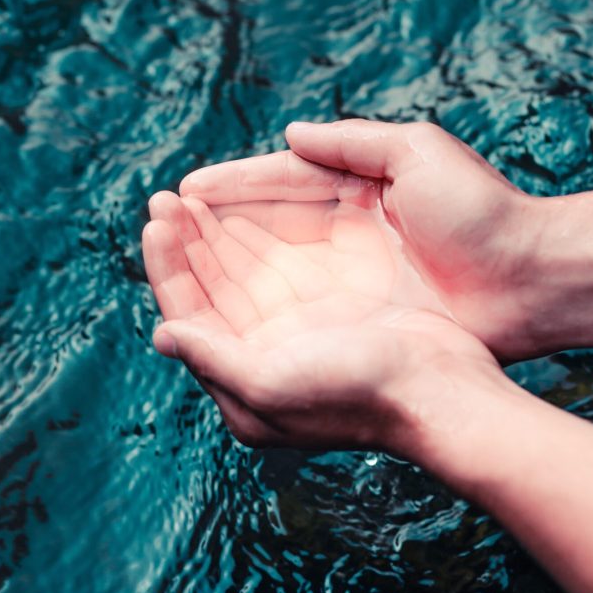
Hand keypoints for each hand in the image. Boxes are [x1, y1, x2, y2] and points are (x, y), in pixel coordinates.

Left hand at [142, 190, 502, 459]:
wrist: (437, 390)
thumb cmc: (355, 393)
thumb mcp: (269, 385)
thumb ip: (212, 358)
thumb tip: (161, 336)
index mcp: (240, 382)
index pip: (187, 316)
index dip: (167, 268)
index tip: (155, 222)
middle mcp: (261, 358)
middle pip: (210, 291)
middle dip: (185, 244)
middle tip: (164, 199)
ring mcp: (296, 332)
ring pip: (241, 276)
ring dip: (215, 238)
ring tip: (190, 199)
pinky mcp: (328, 310)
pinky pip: (278, 268)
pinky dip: (256, 242)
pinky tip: (241, 215)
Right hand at [179, 120, 544, 360]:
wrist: (531, 282)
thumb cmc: (482, 213)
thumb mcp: (419, 154)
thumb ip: (352, 143)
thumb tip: (291, 134)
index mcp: (360, 184)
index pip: (281, 180)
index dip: (233, 185)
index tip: (184, 191)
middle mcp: (349, 228)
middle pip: (267, 222)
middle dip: (216, 223)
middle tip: (163, 223)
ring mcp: (353, 273)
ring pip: (274, 264)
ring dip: (226, 260)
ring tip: (176, 258)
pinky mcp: (361, 312)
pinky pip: (296, 303)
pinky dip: (257, 300)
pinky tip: (222, 303)